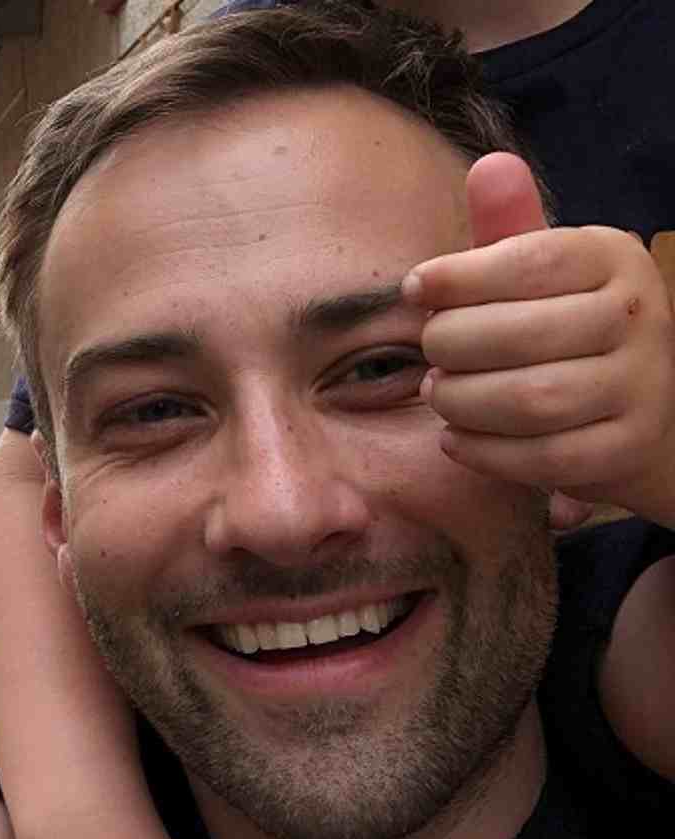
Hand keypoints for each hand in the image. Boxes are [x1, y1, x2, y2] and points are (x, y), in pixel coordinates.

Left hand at [404, 153, 674, 527]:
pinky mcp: (628, 448)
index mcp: (612, 258)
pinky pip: (544, 458)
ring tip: (437, 393)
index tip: (412, 288)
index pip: (529, 260)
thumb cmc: (565, 327)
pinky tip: (454, 438)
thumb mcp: (541, 273)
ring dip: (463, 401)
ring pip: (532, 399)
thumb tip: (489, 165)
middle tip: (429, 353)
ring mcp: (642, 386)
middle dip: (452, 346)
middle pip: (521, 334)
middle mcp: (641, 315)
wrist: (638, 408)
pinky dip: (485, 451)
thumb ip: (506, 229)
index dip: (459, 276)